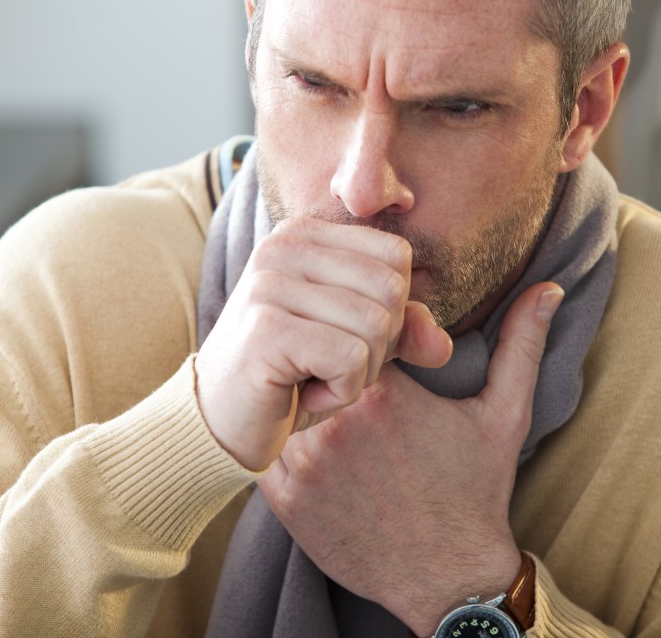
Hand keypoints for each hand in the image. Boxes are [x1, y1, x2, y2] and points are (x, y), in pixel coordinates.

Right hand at [195, 216, 452, 470]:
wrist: (218, 425)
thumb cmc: (289, 379)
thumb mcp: (356, 347)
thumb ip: (403, 332)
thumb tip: (443, 345)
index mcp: (305, 235)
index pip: (396, 257)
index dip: (390, 312)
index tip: (340, 338)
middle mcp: (284, 246)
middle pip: (392, 290)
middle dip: (377, 346)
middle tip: (327, 366)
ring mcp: (270, 283)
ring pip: (377, 326)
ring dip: (357, 374)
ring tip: (310, 379)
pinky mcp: (267, 328)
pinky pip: (351, 360)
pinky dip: (338, 393)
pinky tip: (299, 394)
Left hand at [258, 282, 563, 634]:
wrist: (447, 576)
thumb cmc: (476, 491)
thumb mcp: (505, 413)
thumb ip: (521, 344)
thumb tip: (549, 288)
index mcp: (385, 392)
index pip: (352, 329)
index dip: (364, 335)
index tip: (382, 355)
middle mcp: (336, 422)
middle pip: (313, 359)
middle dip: (329, 362)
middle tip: (349, 378)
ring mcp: (304, 461)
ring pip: (282, 398)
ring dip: (300, 395)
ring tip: (325, 405)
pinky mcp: (284, 497)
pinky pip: (265, 444)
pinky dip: (281, 436)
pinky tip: (312, 443)